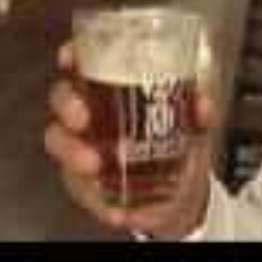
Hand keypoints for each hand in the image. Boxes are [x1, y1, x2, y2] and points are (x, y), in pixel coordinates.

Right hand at [43, 40, 216, 239]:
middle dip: (67, 104)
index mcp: (112, 88)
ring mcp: (81, 146)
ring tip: (93, 164)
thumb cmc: (176, 143)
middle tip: (82, 116)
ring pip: (59, 141)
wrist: (179, 192)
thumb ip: (199, 110)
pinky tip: (112, 205)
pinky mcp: (82, 183)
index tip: (70, 55)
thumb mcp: (193, 122)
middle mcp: (90, 113)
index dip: (72, 56)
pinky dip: (93, 196)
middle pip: (63, 98)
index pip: (85, 63)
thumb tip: (202, 104)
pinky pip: (78, 187)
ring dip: (72, 151)